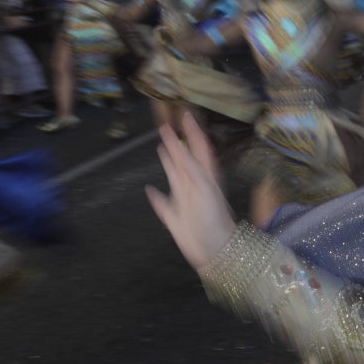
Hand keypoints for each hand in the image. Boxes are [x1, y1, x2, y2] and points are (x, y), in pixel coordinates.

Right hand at [145, 116, 236, 271]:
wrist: (214, 250)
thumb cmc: (213, 218)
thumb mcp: (202, 187)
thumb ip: (189, 167)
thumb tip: (176, 146)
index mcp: (205, 176)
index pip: (199, 147)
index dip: (192, 131)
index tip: (184, 113)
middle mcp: (195, 185)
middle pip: (185, 158)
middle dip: (177, 142)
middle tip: (166, 125)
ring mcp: (184, 200)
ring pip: (174, 176)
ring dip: (168, 162)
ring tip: (161, 147)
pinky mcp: (175, 218)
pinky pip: (163, 204)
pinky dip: (156, 197)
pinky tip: (149, 190)